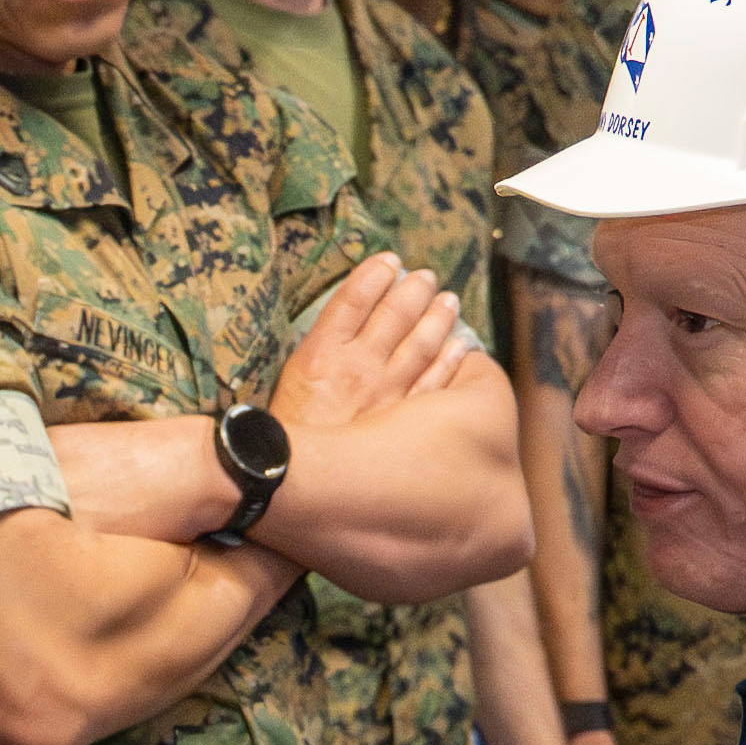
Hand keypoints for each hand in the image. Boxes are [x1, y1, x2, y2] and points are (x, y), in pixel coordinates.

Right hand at [267, 255, 473, 451]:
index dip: (375, 274)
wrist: (286, 484)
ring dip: (438, 318)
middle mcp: (355, 368)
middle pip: (394, 316)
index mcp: (320, 353)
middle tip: (426, 277)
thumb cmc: (287, 432)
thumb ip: (320, 345)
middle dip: (414, 291)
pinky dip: (449, 361)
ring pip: (420, 345)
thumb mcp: (290, 379)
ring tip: (448, 300)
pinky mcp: (401, 423)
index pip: (353, 299)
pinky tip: (459, 346)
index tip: (390, 260)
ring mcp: (383, 395)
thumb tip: (351, 316)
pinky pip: (433, 384)